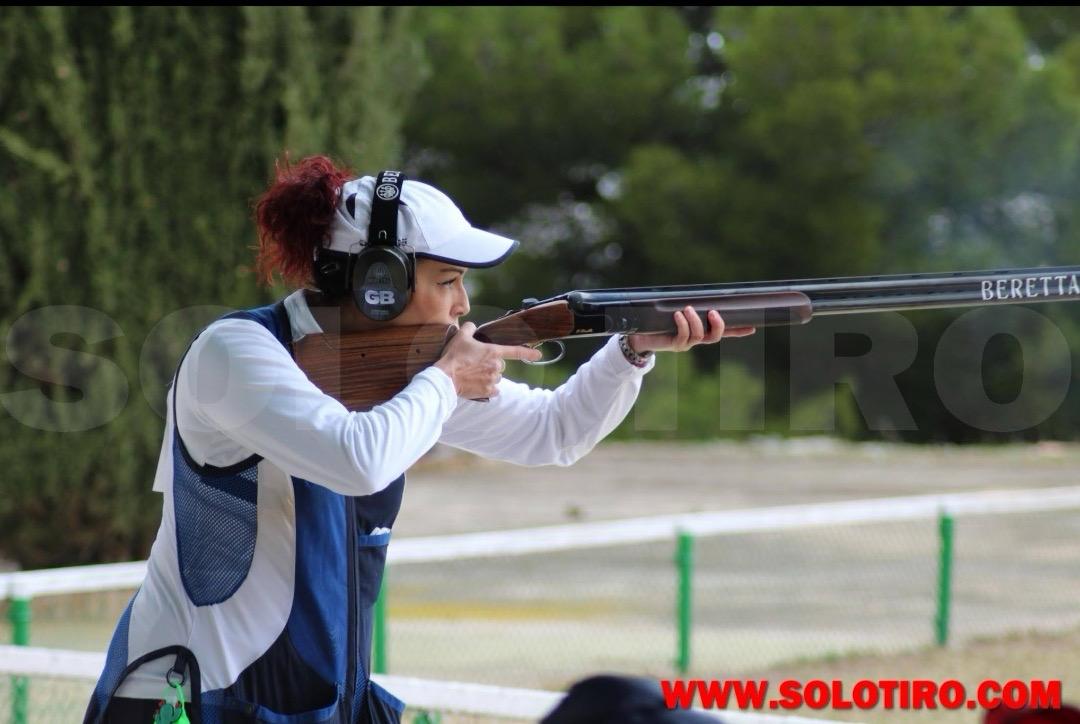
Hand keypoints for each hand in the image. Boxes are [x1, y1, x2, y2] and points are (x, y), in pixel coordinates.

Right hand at [434, 322, 542, 397]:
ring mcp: (493, 380)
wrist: (445, 378)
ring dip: (489, 376)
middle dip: (491, 365)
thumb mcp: (460, 337)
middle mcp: (496, 366)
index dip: (528, 353)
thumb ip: (470, 329)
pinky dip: (487, 388)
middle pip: (500, 365)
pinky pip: (493, 390)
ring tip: (473, 375)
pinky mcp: (488, 392)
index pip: (515, 351)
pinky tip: (476, 384)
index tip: (538, 355)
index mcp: (493, 352)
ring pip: (496, 378)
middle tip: (475, 365)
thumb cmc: (454, 357)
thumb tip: (472, 326)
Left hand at [628, 306, 754, 353]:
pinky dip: (682, 324)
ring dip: (695, 321)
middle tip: (713, 312)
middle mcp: (697, 339)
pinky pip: (683, 336)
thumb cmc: (661, 320)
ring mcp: (686, 344)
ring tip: (687, 309)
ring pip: (699, 336)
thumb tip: (698, 291)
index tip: (753, 328)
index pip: (724, 332)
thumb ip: (690, 305)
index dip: (738, 331)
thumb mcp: (678, 311)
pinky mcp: (674, 345)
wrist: (642, 335)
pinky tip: (678, 314)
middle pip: (715, 337)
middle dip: (718, 325)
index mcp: (702, 330)